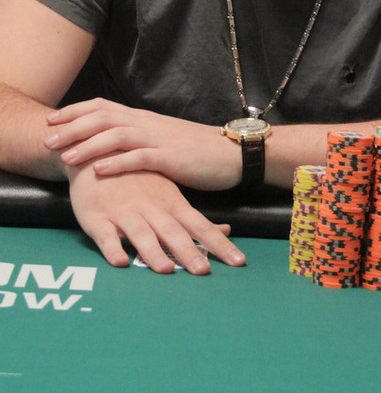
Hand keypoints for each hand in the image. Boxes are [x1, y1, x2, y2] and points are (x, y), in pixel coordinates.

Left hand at [45, 98, 240, 189]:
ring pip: (116, 135)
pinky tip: (98, 171)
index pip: (103, 106)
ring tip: (66, 157)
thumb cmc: (196, 150)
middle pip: (103, 117)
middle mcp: (147, 124)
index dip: (75, 112)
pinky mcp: (171, 158)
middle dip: (72, 127)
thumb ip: (139, 137)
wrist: (232, 152)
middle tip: (47, 140)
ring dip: (88, 145)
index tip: (52, 120)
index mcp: (144, 118)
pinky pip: (139, 158)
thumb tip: (113, 142)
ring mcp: (159, 139)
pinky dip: (116, 163)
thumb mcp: (162, 138)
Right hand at [67, 162, 245, 273]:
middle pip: (172, 231)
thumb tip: (225, 230)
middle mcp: (151, 207)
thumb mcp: (169, 193)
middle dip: (188, 251)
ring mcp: (124, 212)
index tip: (238, 261)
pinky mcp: (97, 218)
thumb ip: (193, 217)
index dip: (219, 243)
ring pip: (140, 233)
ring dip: (153, 252)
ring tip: (166, 270)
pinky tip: (119, 262)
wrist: (96, 156)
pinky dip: (112, 249)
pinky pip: (105, 236)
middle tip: (203, 270)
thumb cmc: (137, 179)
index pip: (200, 225)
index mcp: (171, 203)